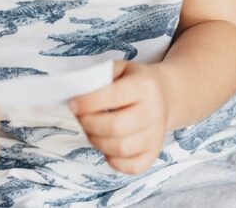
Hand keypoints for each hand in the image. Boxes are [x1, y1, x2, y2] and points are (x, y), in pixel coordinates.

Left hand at [69, 60, 169, 174]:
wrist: (163, 95)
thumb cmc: (134, 82)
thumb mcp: (120, 68)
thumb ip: (100, 76)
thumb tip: (77, 92)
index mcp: (144, 86)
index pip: (114, 96)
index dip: (88, 102)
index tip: (73, 104)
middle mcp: (153, 111)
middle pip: (115, 127)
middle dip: (88, 124)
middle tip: (80, 117)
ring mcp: (156, 134)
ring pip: (120, 148)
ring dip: (96, 141)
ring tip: (91, 130)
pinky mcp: (154, 152)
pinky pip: (132, 166)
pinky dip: (114, 161)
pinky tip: (106, 148)